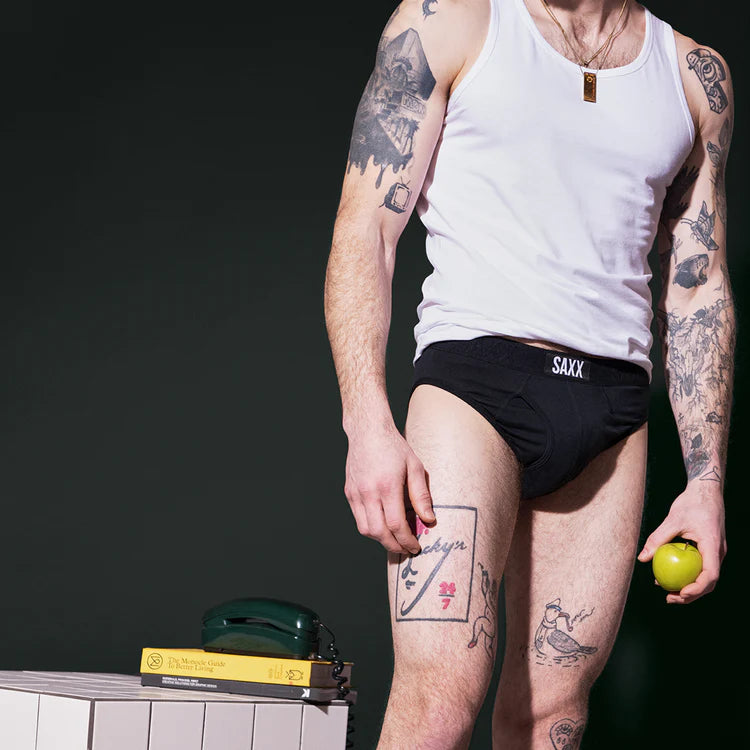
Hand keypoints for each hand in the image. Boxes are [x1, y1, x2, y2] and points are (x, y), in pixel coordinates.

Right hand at [344, 423, 434, 554]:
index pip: (396, 524)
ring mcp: (356, 493)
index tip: (416, 547)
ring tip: (396, 539)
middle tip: (407, 549)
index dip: (407, 540)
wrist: (367, 431)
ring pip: (365, 529)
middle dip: (394, 546)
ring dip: (381, 539)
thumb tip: (429, 520)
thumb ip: (422, 495)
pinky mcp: (349, 492)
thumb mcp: (415, 467)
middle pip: (379, 532)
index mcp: (387, 485)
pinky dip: (371, 528)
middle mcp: (368, 491)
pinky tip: (383, 525)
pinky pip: (359, 518)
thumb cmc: (394, 447)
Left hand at [637, 482, 726, 603]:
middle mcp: (718, 552)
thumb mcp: (672, 520)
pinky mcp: (709, 549)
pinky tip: (669, 574)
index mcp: (713, 545)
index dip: (697, 588)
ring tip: (667, 591)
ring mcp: (715, 551)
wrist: (706, 490)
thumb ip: (657, 539)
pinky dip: (688, 573)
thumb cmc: (690, 503)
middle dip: (691, 595)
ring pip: (706, 576)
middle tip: (669, 598)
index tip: (680, 593)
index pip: (710, 574)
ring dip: (689, 587)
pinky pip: (700, 567)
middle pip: (709, 581)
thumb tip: (641, 558)